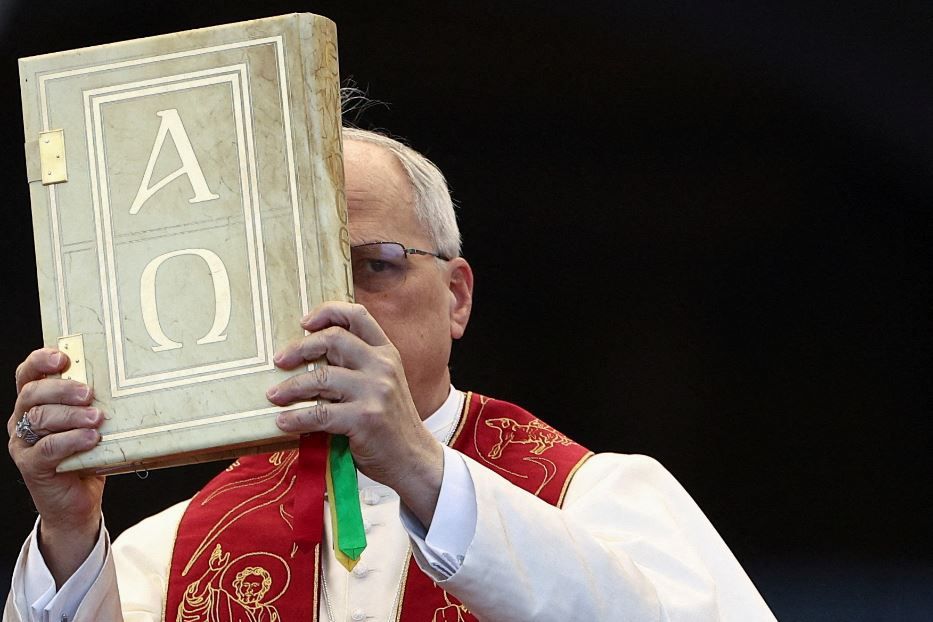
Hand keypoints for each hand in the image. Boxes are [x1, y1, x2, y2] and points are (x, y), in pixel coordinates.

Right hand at [8, 347, 104, 585]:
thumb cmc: (88, 455)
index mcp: (35, 403)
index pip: (27, 374)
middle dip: (61, 389)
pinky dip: (70, 441)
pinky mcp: (30, 466)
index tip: (63, 356)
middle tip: (88, 392)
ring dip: (70, 415)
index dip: (40, 361)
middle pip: (32, 394)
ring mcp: (23, 444)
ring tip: (96, 417)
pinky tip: (90, 438)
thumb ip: (94, 404)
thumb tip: (125, 380)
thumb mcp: (91, 423)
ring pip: (39, 419)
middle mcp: (23, 420)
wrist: (77, 503)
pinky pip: (46, 449)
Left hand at [266, 302, 443, 525]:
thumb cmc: (389, 422)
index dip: (328, 312)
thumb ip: (356, 365)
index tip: (304, 323)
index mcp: (386, 352)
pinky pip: (320, 413)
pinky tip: (283, 422)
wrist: (413, 458)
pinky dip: (296, 418)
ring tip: (274, 396)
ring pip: (321, 377)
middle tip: (279, 360)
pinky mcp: (365, 418)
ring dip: (291, 387)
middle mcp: (383, 365)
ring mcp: (376, 391)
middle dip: (300, 348)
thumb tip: (305, 356)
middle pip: (334, 339)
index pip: (357, 315)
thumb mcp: (382, 383)